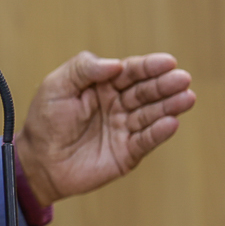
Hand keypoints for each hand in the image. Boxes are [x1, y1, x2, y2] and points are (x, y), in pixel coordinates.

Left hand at [15, 51, 195, 204]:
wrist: (38, 163)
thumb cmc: (45, 122)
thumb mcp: (56, 87)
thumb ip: (83, 69)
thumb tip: (116, 64)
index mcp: (103, 85)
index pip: (130, 72)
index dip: (149, 67)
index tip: (168, 62)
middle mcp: (118, 104)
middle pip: (146, 91)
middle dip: (165, 85)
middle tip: (183, 79)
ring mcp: (124, 128)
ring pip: (151, 114)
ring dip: (170, 106)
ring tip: (186, 98)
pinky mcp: (127, 152)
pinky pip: (146, 140)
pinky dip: (159, 132)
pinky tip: (171, 122)